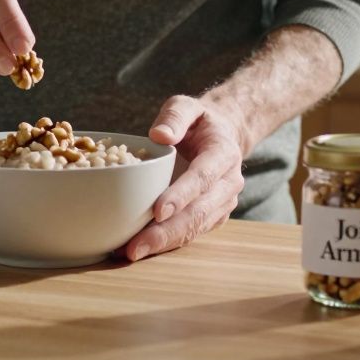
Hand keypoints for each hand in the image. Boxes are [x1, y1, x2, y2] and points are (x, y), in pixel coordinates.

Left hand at [123, 95, 247, 260]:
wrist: (222, 136)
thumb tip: (159, 135)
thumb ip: (174, 116)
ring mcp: (222, 203)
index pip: (203, 177)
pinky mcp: (211, 217)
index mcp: (223, 154)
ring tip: (131, 253)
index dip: (182, 195)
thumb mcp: (187, 106)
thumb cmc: (198, 122)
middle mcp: (228, 183)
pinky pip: (190, 234)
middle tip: (136, 246)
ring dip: (164, 244)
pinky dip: (166, 244)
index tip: (158, 211)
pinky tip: (138, 248)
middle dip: (167, 232)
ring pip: (195, 229)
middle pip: (199, 212)